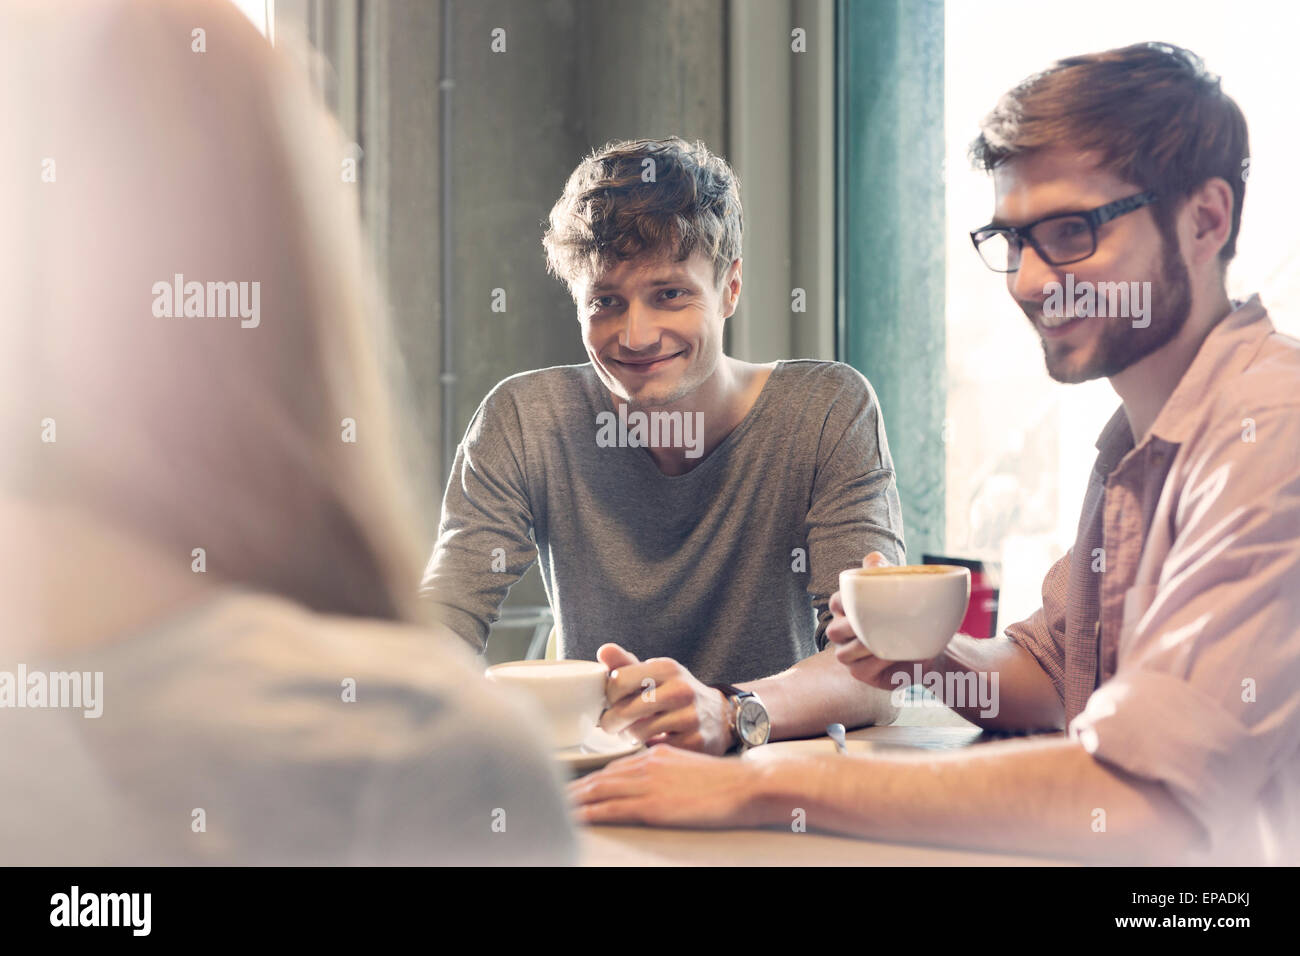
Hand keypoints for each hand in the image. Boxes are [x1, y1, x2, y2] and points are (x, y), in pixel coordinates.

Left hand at [568, 744, 764, 826]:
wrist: (746, 785)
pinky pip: (613, 809)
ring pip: (600, 790)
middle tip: (549, 795)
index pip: (613, 767)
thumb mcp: (688, 766)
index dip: (590, 778)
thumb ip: (664, 771)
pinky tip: (576, 819)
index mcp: (655, 754)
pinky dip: (590, 813)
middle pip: (600, 777)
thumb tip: (648, 784)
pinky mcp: (653, 804)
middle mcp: (646, 763)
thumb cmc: (724, 782)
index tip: (573, 787)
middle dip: (574, 788)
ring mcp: (648, 782)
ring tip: (553, 807)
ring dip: (574, 800)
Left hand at [597, 643, 733, 754]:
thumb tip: (604, 651)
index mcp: (667, 668)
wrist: (719, 717)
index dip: (609, 696)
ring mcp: (690, 716)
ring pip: (638, 733)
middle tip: (611, 725)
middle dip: (611, 722)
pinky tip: (653, 740)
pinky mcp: (695, 742)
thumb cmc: (676, 694)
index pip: (619, 680)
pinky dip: (648, 747)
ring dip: (629, 736)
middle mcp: (681, 689)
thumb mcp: (656, 674)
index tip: (611, 702)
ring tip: (634, 731)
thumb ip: (626, 664)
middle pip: (625, 710)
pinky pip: (655, 749)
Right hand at [826, 552, 939, 688]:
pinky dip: (876, 662)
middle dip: (851, 626)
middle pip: (833, 630)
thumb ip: (883, 574)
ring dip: (864, 647)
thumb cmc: (908, 615)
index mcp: (848, 611)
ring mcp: (851, 656)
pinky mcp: (862, 673)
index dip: (844, 601)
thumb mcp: (898, 592)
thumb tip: (873, 559)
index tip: (863, 600)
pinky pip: (860, 670)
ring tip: (888, 640)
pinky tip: (893, 654)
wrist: (930, 644)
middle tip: (874, 621)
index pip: (836, 603)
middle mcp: (844, 634)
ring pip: (843, 653)